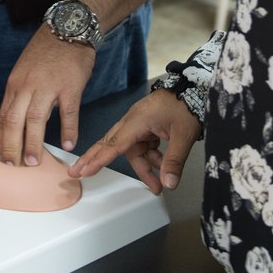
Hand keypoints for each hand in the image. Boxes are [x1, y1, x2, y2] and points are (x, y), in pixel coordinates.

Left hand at [0, 27, 95, 167]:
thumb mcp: (23, 71)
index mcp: (15, 84)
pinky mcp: (70, 86)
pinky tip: (68, 144)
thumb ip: (18, 94)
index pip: (2, 116)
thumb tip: (13, 120)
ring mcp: (49, 86)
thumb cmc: (45, 51)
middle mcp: (27, 86)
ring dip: (33, 142)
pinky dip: (68, 129)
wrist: (66, 29)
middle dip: (10, 146)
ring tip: (32, 162)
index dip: (0, 139)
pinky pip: (68, 111)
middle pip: (14, 120)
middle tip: (11, 166)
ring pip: (36, 118)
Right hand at [69, 90, 200, 194]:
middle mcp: (134, 121)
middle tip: (78, 172)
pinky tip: (162, 166)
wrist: (194, 88)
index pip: (115, 144)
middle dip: (97, 159)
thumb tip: (168, 183)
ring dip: (144, 167)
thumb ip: (174, 161)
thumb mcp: (183, 135)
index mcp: (138, 120)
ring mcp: (140, 123)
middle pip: (112, 144)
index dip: (99, 159)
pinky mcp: (147, 125)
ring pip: (133, 150)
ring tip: (157, 184)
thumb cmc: (187, 105)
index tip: (85, 170)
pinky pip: (143, 146)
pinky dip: (151, 158)